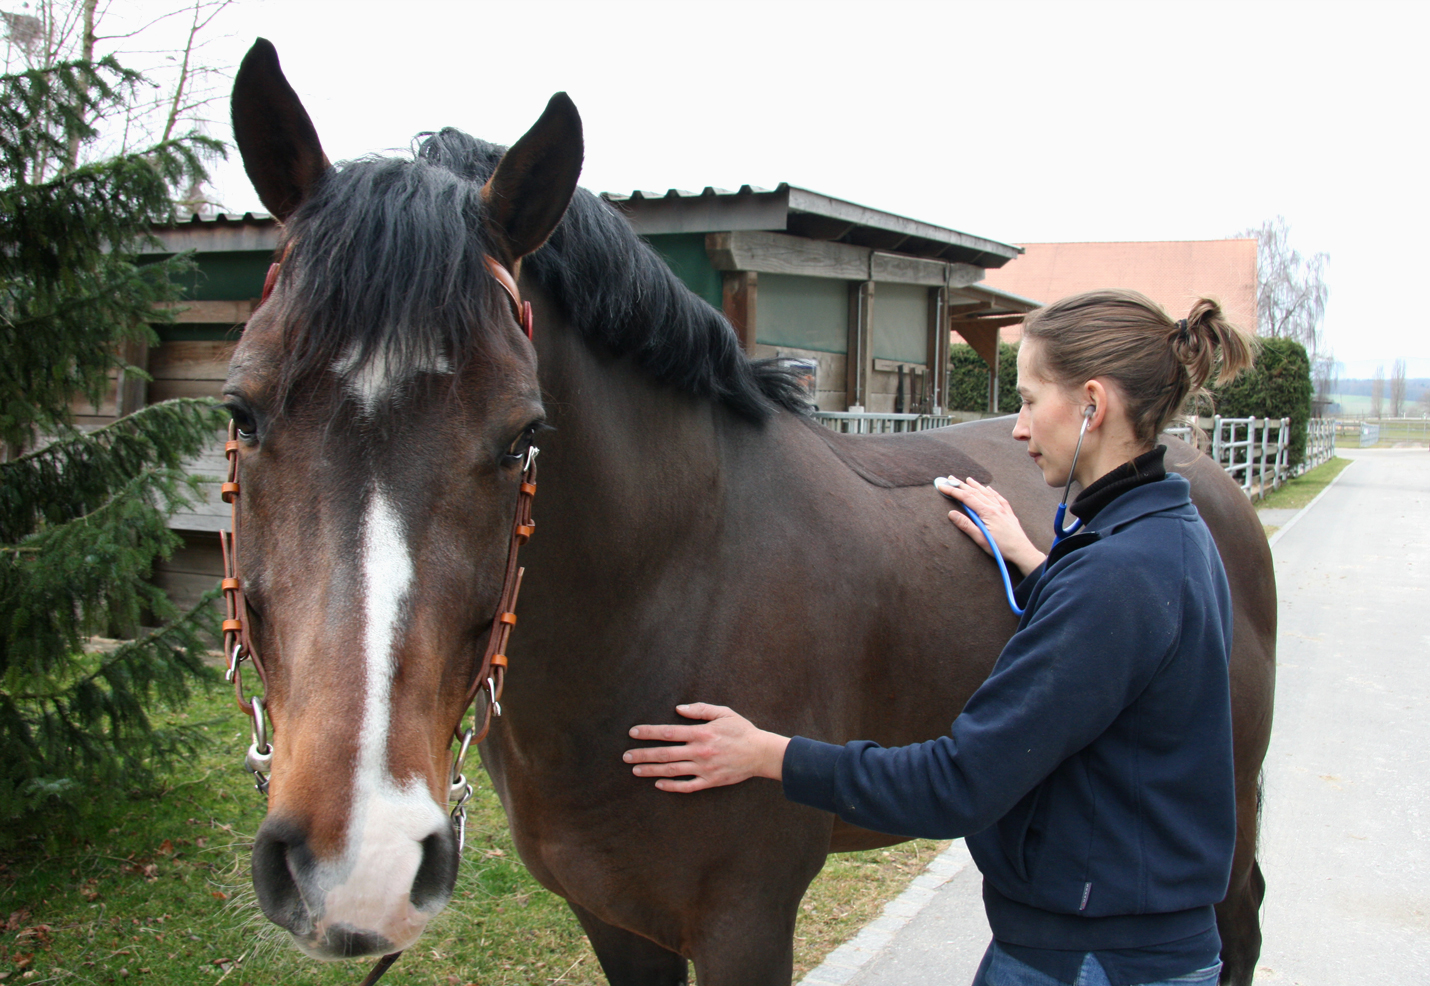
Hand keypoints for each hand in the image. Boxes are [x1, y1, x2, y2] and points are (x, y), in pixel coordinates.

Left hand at [625, 703, 789, 792]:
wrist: (761, 753)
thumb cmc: (742, 730)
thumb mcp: (723, 713)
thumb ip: (700, 710)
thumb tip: (679, 708)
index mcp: (701, 733)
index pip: (668, 732)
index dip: (648, 732)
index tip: (633, 733)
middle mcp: (699, 751)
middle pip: (664, 753)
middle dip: (643, 754)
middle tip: (625, 756)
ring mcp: (704, 768)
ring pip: (672, 770)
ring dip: (651, 770)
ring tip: (635, 770)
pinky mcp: (710, 781)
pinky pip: (687, 786)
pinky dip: (671, 786)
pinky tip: (658, 784)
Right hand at [935, 476, 1045, 575]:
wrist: (1022, 551)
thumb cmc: (1001, 548)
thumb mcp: (980, 538)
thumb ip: (966, 525)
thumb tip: (952, 513)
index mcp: (987, 512)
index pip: (966, 498)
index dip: (953, 491)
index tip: (942, 486)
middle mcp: (995, 507)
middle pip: (975, 492)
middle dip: (961, 485)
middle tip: (950, 478)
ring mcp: (1003, 509)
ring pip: (987, 493)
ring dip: (976, 485)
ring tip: (967, 479)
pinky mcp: (1009, 513)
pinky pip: (999, 498)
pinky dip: (992, 492)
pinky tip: (989, 488)